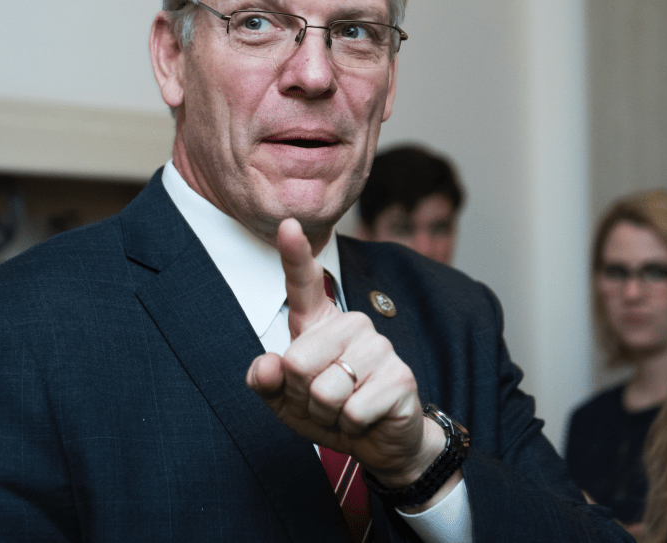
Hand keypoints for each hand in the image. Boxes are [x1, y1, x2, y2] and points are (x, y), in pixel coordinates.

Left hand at [246, 219, 440, 487]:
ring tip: (345, 409)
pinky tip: (366, 418)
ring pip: (325, 391)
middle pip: (298, 363)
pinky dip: (351, 426)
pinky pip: (352, 411)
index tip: (288, 224)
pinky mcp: (400, 377)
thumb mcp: (285, 401)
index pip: (302, 283)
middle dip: (302, 397)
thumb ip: (266, 382)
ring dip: (327, 414)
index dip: (294, 254)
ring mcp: (379, 347)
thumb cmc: (329, 411)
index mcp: (319, 323)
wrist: (380, 441)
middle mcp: (351, 324)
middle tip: (323, 401)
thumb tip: (267, 366)